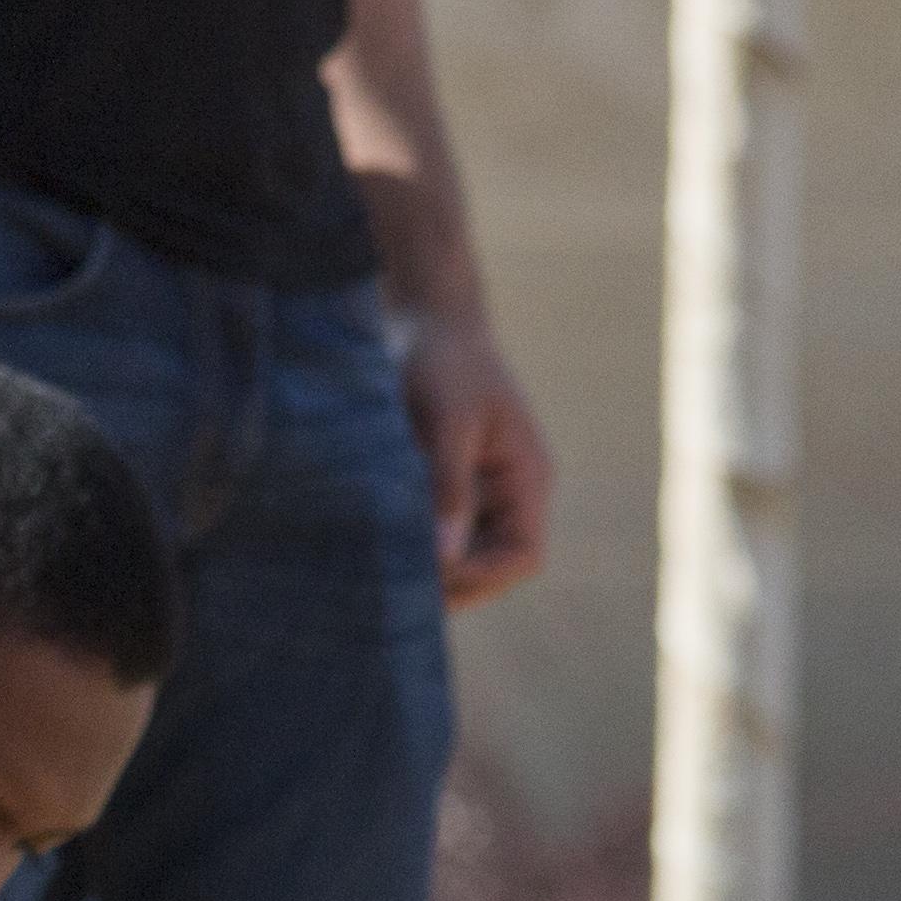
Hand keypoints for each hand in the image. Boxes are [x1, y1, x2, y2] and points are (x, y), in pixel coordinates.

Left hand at [396, 306, 552, 606]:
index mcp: (526, 477)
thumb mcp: (447, 420)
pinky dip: (408, 542)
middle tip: (392, 585)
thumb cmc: (443, 358)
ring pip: (457, 555)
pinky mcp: (441, 484)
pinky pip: (431, 531)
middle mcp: (507, 493)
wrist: (420, 315)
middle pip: (489, 566)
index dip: (483, 577)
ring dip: (425, 565)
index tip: (433, 574)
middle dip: (449, 581)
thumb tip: (445, 557)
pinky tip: (373, 543)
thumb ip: (449, 487)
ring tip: (379, 568)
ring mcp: (475, 491)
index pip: (523, 557)